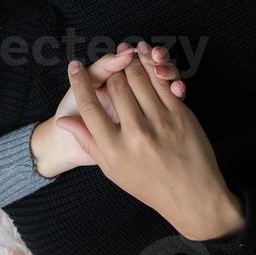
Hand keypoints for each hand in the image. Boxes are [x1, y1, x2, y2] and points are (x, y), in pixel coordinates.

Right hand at [32, 42, 184, 177]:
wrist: (192, 196)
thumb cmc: (149, 185)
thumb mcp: (112, 170)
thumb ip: (88, 142)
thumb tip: (63, 121)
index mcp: (115, 149)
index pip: (88, 107)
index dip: (79, 82)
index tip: (74, 67)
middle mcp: (136, 134)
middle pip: (115, 87)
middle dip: (109, 71)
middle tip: (108, 64)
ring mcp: (160, 123)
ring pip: (138, 79)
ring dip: (129, 64)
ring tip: (125, 57)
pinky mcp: (181, 115)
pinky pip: (162, 83)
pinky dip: (152, 69)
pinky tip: (147, 62)